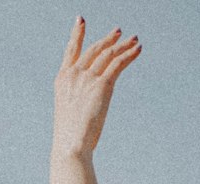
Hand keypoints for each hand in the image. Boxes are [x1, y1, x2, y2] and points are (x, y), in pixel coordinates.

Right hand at [52, 17, 141, 157]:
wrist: (70, 145)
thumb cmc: (69, 138)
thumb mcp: (69, 113)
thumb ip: (78, 100)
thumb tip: (88, 105)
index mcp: (62, 80)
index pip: (71, 51)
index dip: (76, 34)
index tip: (81, 21)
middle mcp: (74, 75)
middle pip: (94, 50)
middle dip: (108, 39)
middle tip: (119, 32)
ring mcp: (87, 78)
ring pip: (109, 54)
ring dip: (123, 45)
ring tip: (133, 40)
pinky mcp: (102, 85)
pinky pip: (118, 63)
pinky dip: (129, 55)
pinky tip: (137, 50)